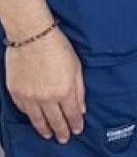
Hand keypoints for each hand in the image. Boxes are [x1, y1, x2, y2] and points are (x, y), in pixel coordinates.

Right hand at [5, 27, 83, 142]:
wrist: (32, 36)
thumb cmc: (58, 47)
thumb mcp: (77, 67)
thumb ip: (80, 90)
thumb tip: (82, 108)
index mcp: (64, 91)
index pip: (72, 114)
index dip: (75, 124)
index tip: (78, 130)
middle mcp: (46, 97)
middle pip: (55, 120)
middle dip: (61, 131)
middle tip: (64, 138)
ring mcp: (29, 96)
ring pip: (37, 119)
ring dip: (44, 129)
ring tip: (49, 135)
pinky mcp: (15, 92)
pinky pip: (23, 109)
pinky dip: (30, 115)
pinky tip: (35, 118)